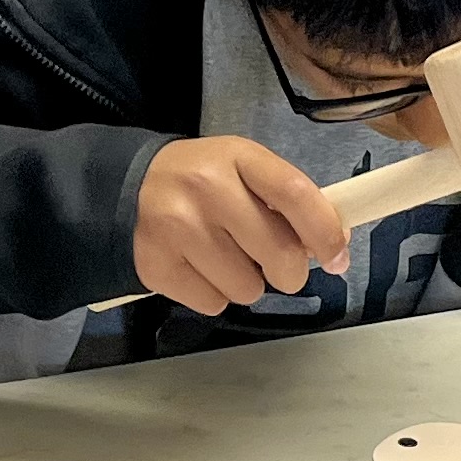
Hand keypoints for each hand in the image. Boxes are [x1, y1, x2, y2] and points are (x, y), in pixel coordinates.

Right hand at [128, 137, 349, 312]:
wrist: (123, 189)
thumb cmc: (199, 181)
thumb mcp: (242, 170)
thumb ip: (286, 202)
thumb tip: (333, 245)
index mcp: (238, 157)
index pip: (295, 194)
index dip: (325, 232)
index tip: (337, 257)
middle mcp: (207, 188)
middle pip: (279, 254)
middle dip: (289, 272)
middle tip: (276, 265)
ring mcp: (178, 228)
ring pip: (247, 288)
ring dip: (245, 283)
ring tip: (222, 257)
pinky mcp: (157, 265)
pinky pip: (214, 303)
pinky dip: (213, 294)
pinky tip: (197, 268)